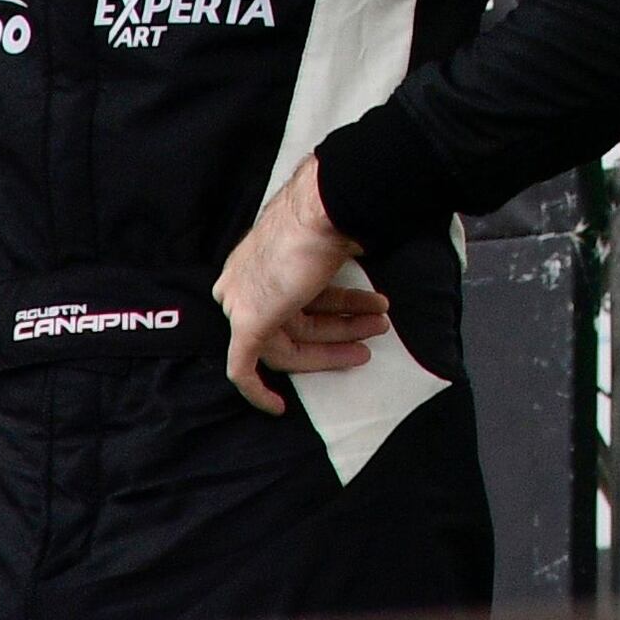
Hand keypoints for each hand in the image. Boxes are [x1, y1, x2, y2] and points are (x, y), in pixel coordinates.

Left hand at [214, 161, 393, 413]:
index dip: (328, 312)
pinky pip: (244, 370)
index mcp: (255, 260)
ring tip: (377, 329)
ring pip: (289, 341)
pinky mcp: (246, 326)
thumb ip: (326, 258)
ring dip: (337, 339)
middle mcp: (242, 282)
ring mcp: (242, 304)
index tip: (353, 316)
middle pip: (294, 322)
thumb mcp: (325, 239)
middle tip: (377, 328)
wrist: (322, 211)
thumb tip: (358, 248)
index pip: (289, 301)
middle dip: (341, 327)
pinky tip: (277, 408)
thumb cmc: (327, 217)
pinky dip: (258, 392)